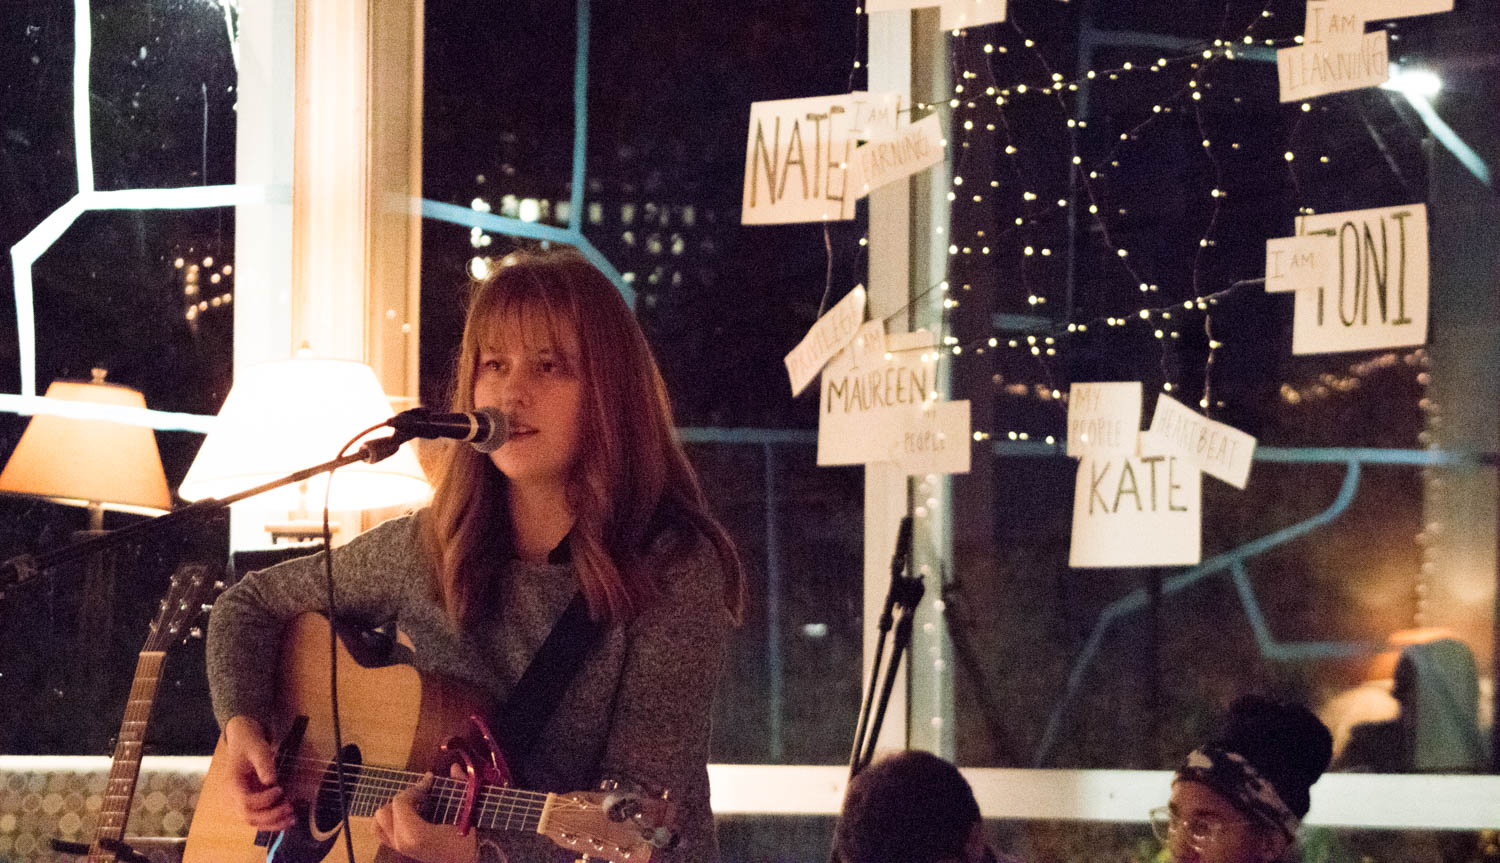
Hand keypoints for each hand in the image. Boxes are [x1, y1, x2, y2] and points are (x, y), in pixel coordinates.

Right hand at [222, 715, 293, 830]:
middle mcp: (232, 797)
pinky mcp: (249, 804)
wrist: (244, 742)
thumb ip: (264, 764)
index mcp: (231, 784)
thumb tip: (271, 781)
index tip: (280, 789)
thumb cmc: (250, 744)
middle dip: (271, 816)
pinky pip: (258, 818)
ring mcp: (239, 803)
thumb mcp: (258, 749)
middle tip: (290, 808)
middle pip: (248, 817)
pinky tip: (288, 819)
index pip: (245, 802)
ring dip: (273, 823)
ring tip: (293, 818)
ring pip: (253, 822)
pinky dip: (273, 821)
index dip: (264, 801)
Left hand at [373, 773, 479, 862]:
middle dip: (403, 799)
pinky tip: (407, 815)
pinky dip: (388, 821)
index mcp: (416, 835)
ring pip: (378, 823)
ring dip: (392, 810)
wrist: (468, 860)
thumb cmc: (469, 840)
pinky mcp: (401, 851)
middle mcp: (402, 844)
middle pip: (385, 811)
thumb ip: (460, 787)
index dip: (415, 788)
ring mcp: (399, 849)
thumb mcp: (468, 811)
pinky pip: (382, 833)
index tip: (430, 782)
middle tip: (422, 794)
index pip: (399, 802)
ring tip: (412, 805)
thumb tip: (454, 768)